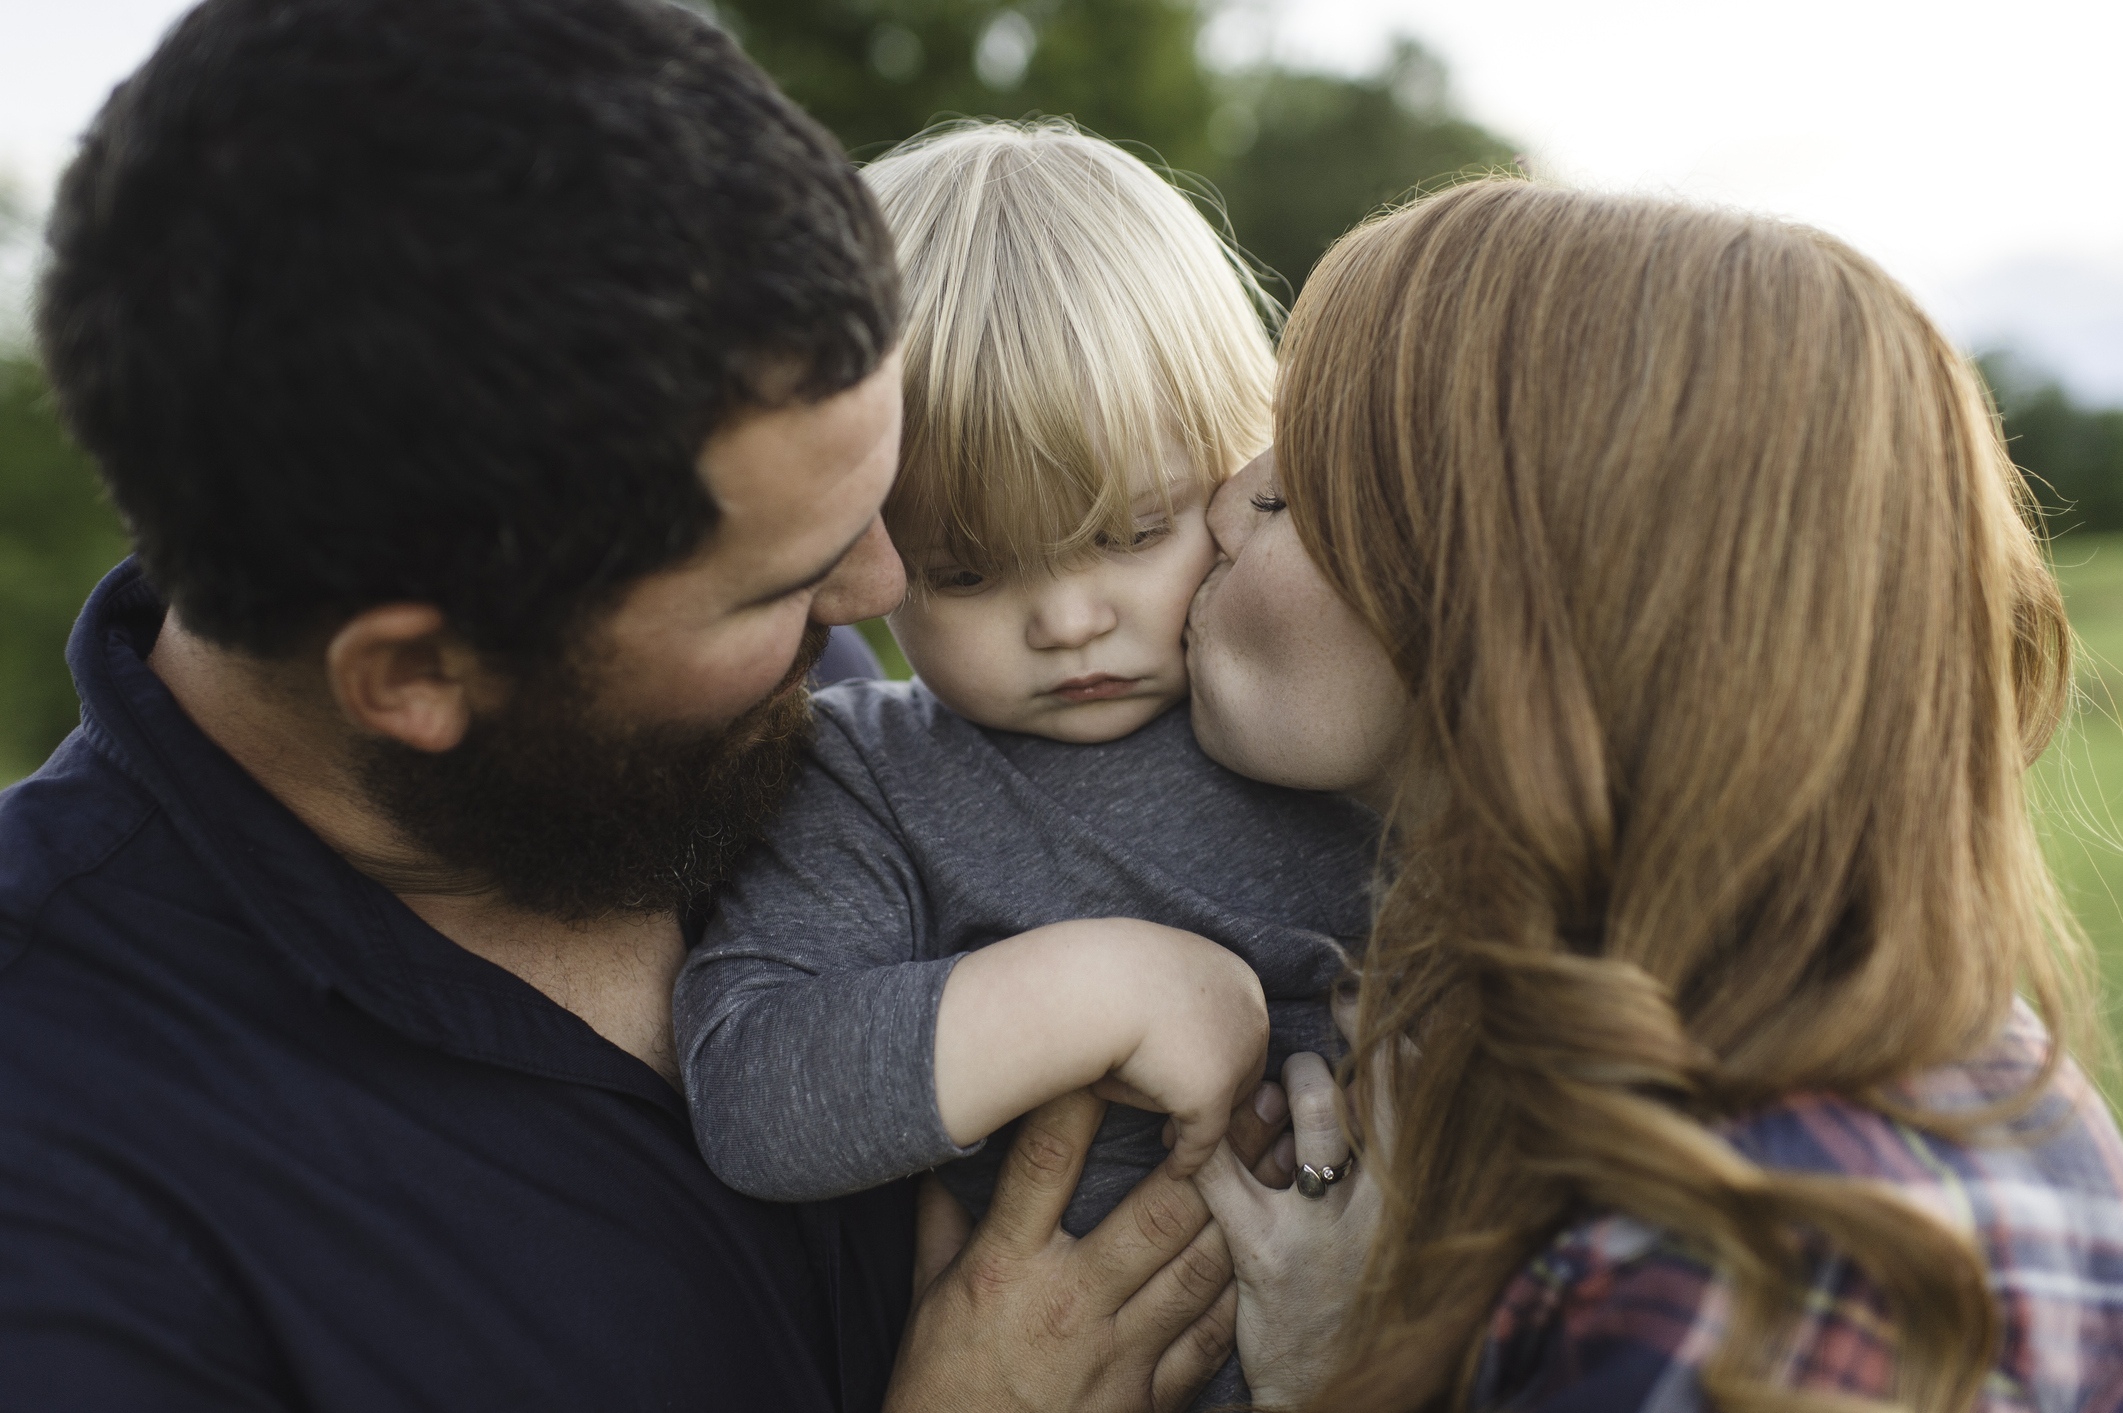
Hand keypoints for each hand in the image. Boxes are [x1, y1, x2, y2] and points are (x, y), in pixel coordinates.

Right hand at [886, 1081, 1291, 1412]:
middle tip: (1250, 1098)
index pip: (1047, 1161)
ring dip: (1242, 1209)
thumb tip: (952, 1144)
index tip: (1114, 1047)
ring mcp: (1115, 1354)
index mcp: (1005, 1266)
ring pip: (1200, 1267)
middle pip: (1156, 1210)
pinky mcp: (1146, 1400)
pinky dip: (1238, 1290)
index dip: (1083, 1097)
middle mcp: (1067, 1303)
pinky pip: (1209, 1337)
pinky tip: (1262, 1250)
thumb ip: (945, 1218)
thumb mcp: (927, 1295)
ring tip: (1276, 1157)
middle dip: (1209, 1152)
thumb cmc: (939, 1386)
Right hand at [1093, 928, 1267, 1176]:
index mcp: (1234, 976)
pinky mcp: (1212, 1090)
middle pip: (1242, 1068)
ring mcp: (1236, 1050)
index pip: (1238, 1031)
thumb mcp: (1148, 979)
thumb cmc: (1107, 973)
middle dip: (1211, 1095)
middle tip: (1180, 1119)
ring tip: (1163, 1135)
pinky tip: (1175, 1170)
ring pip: (1221, 1100)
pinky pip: (1204, 1138)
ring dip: (1194, 1118)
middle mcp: (1249, 1010)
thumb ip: (1167, 1002)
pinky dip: (1189, 1156)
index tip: (1182, 1076)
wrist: (1094, 979)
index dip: (1211, 1060)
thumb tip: (1159, 1029)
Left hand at [1191, 1053, 1385, 1410]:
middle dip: (1328, 1061)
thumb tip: (1373, 1076)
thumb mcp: (1391, 1234)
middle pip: (1364, 1097)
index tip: (1359, 1010)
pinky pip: (1228, 1175)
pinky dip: (1202, 1144)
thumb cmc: (1360, 1295)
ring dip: (1277, 1092)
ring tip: (1259, 1094)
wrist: (1334, 1388)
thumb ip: (1384, 1165)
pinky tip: (1181, 1134)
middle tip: (1300, 1051)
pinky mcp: (1268, 1255)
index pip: (1412, 1098)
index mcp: (1412, 1196)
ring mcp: (1324, 1229)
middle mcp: (1380, 1206)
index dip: (1388, 1044)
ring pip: (1310, 1121)